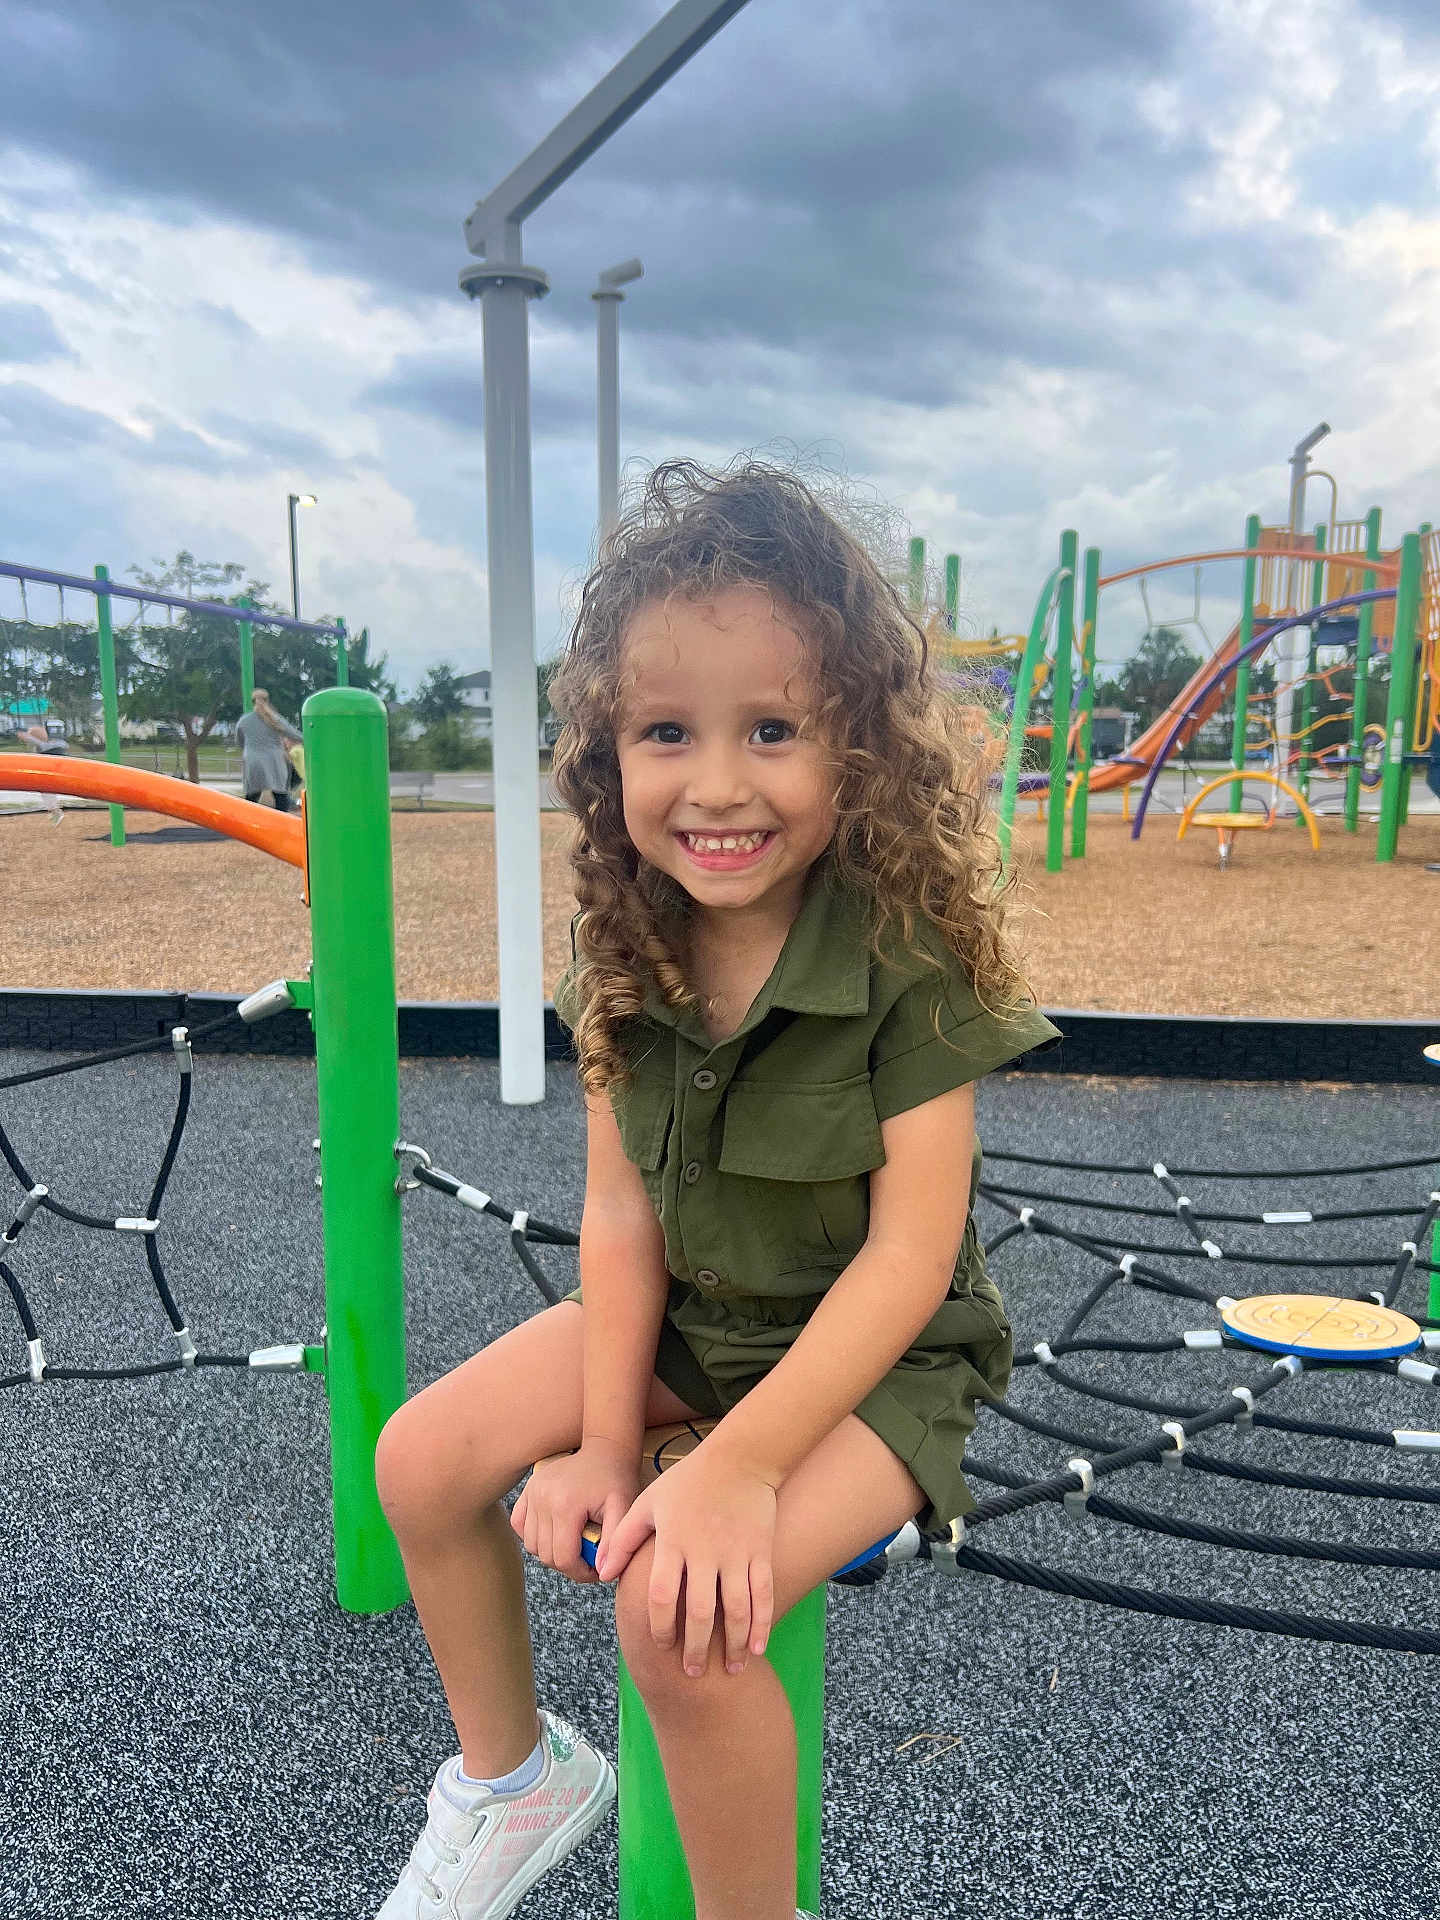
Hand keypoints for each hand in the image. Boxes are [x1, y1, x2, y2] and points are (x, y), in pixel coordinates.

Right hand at [511, 1438, 639, 1584]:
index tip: (597, 1571)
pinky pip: (519, 1524)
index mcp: (566, 1505)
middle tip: (588, 1561)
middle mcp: (543, 1498)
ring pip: (531, 1544)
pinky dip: (533, 1535)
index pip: (564, 1558)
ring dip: (551, 1553)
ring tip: (573, 1546)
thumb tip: (603, 1573)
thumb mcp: (623, 1509)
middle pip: (546, 1555)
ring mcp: (532, 1492)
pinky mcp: (528, 1489)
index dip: (581, 1573)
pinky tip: (554, 1532)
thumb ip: (613, 1543)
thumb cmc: (616, 1479)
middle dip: (568, 1566)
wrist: (606, 1449)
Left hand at [599, 1449, 777, 1677]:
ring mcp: (736, 1553)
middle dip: (694, 1649)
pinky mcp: (761, 1551)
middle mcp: (705, 1551)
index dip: (659, 1626)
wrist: (741, 1457)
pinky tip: (756, 1648)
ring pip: (735, 1610)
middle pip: (698, 1612)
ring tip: (728, 1670)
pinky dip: (762, 1625)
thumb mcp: (649, 1502)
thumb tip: (602, 1572)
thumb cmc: (689, 1480)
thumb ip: (624, 1537)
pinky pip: (764, 1595)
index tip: (660, 1646)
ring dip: (732, 1645)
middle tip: (691, 1673)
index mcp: (673, 1541)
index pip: (661, 1595)